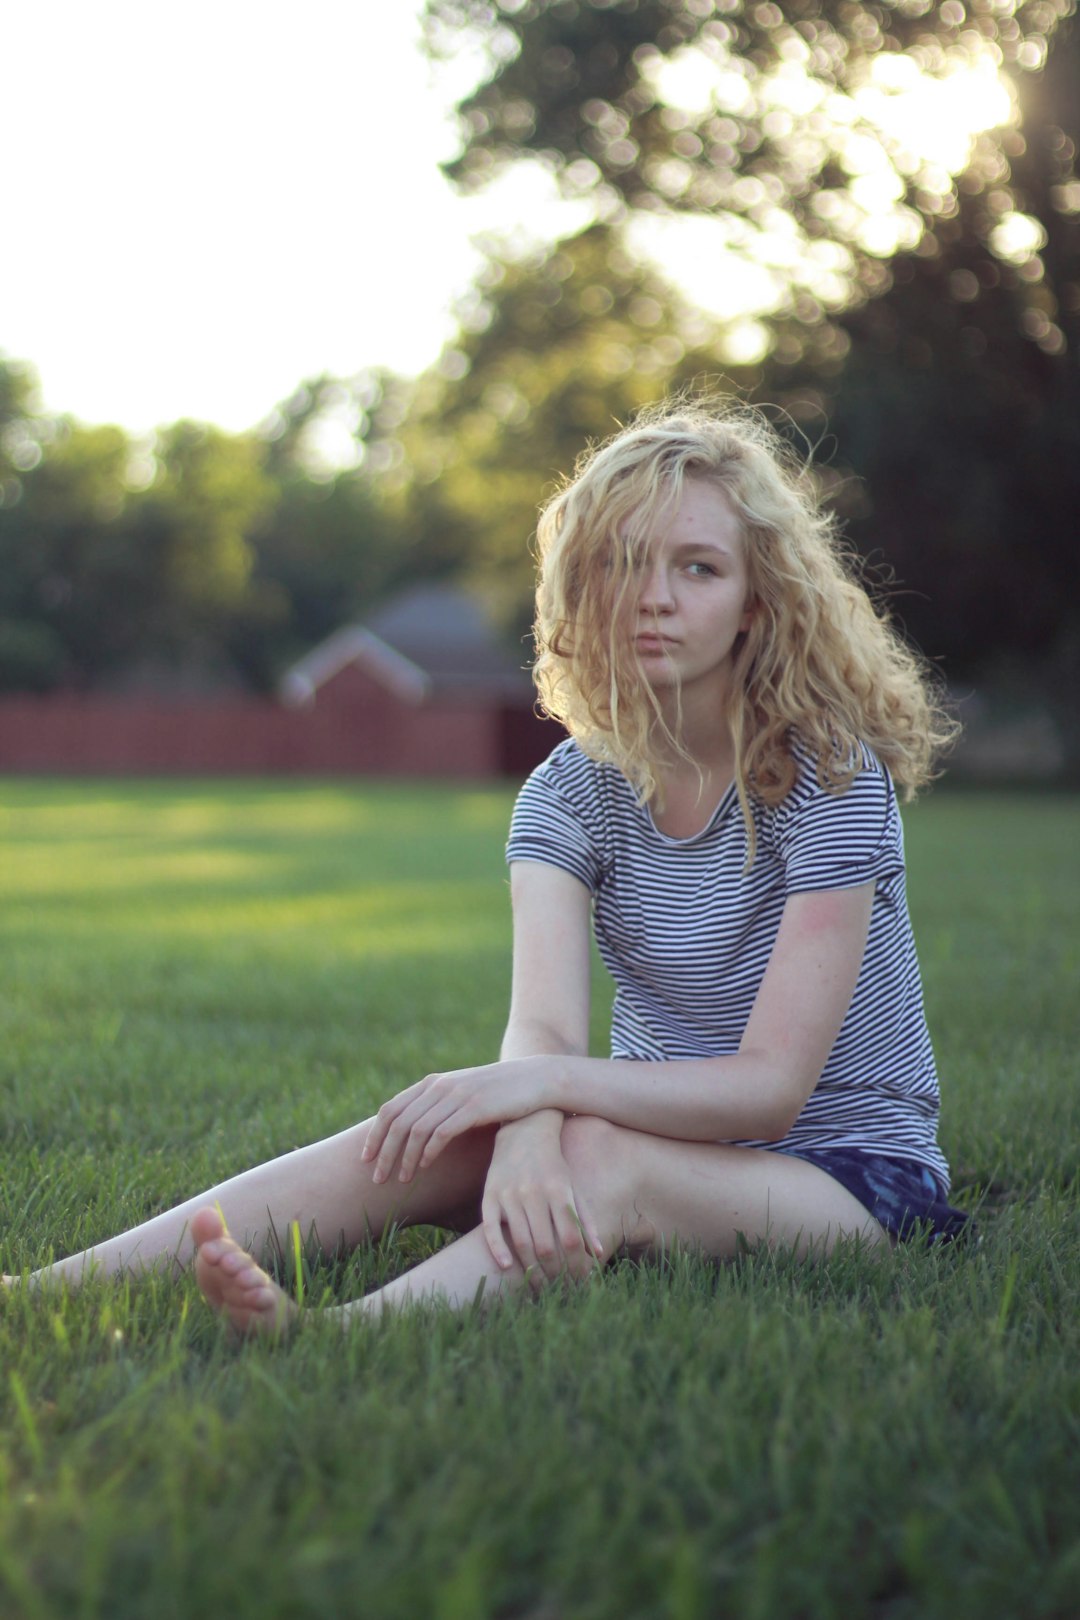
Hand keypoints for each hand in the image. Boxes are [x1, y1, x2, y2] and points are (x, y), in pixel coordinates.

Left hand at [360, 1055, 556, 1184]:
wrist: (536, 1080)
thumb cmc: (499, 1095)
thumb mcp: (463, 1096)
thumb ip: (439, 1108)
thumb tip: (414, 1135)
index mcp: (433, 1083)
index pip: (391, 1109)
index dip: (375, 1135)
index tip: (366, 1159)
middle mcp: (440, 1086)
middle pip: (398, 1121)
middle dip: (383, 1152)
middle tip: (376, 1177)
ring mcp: (456, 1095)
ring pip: (416, 1130)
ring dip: (404, 1158)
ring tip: (401, 1180)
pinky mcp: (474, 1107)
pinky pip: (441, 1132)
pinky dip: (428, 1152)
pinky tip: (424, 1167)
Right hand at [481, 1112, 603, 1287]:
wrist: (522, 1129)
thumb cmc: (553, 1164)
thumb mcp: (572, 1185)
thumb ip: (585, 1217)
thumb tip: (599, 1252)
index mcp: (558, 1190)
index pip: (570, 1239)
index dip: (576, 1266)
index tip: (579, 1283)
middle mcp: (534, 1192)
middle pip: (546, 1245)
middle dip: (554, 1274)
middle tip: (558, 1290)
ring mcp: (509, 1194)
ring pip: (521, 1241)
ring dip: (530, 1269)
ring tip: (537, 1286)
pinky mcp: (489, 1195)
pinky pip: (491, 1227)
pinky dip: (498, 1249)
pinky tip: (506, 1267)